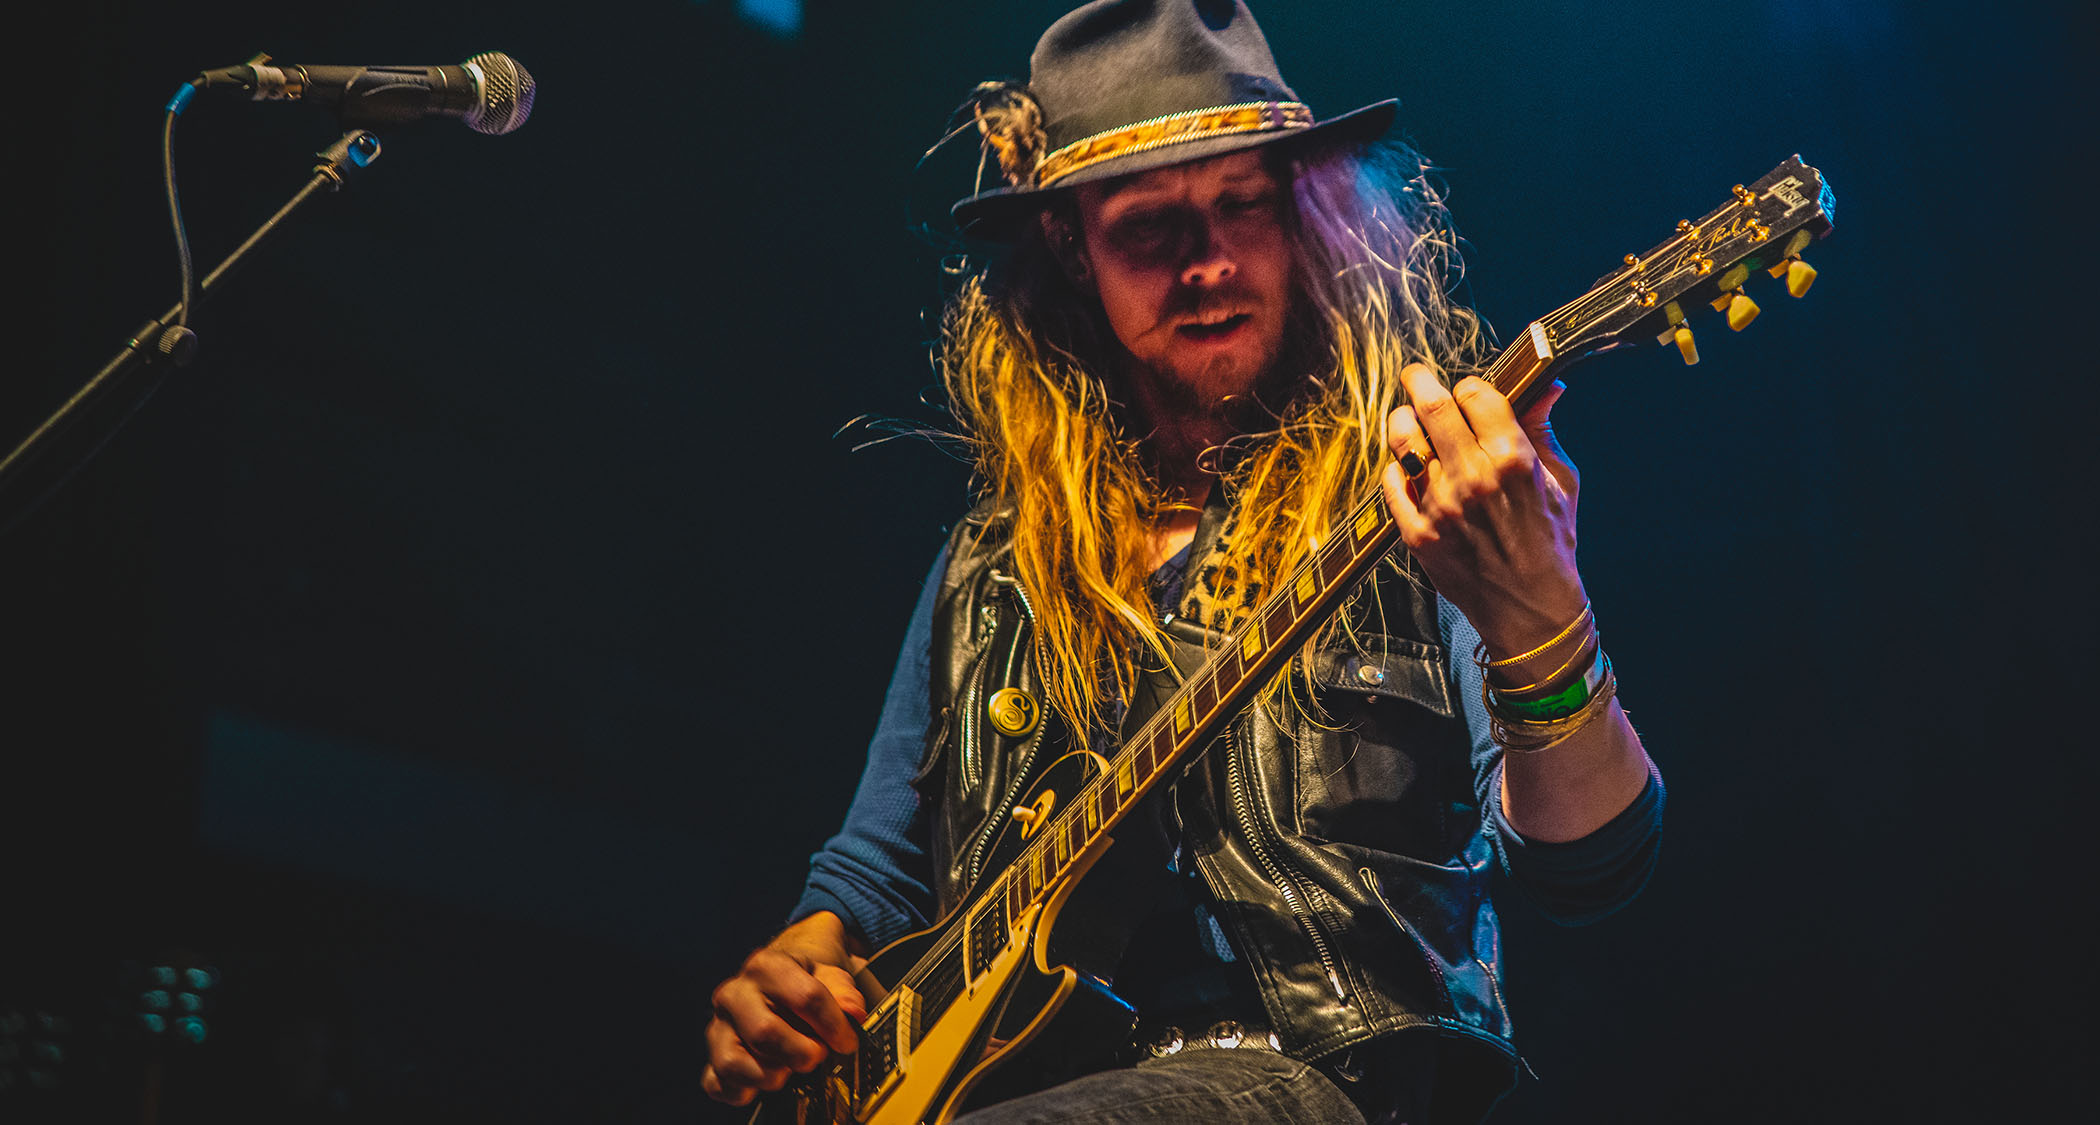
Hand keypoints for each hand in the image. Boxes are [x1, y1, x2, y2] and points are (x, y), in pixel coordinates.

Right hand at [702, 913, 868, 1106]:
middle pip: (765, 1033)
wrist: (772, 987)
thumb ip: (843, 991)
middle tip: (817, 1055)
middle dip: (801, 1053)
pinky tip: (762, 1082)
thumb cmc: (799, 985)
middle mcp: (734, 994)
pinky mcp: (712, 1057)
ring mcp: (718, 1027)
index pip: (805, 997)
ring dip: (771, 1075)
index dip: (834, 1025)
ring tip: (788, 1068)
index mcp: (765, 967)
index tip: (847, 1041)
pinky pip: (719, 1084)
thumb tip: (853, 1011)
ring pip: (735, 1063)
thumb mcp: (827, 976)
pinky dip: (743, 1092)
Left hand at [1379, 364, 1586, 660]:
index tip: (1467, 391)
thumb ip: (1544, 429)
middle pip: (1432, 407)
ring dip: (1401, 421)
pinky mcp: (1418, 534)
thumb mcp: (1562, 481)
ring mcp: (1441, 506)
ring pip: (1404, 442)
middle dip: (1419, 382)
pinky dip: (1396, 469)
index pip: (1475, 393)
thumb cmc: (1551, 542)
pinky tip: (1406, 467)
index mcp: (1514, 459)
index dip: (1469, 386)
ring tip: (1405, 419)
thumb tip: (1546, 385)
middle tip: (1415, 377)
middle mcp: (1473, 478)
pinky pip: (1391, 485)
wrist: (1532, 610)